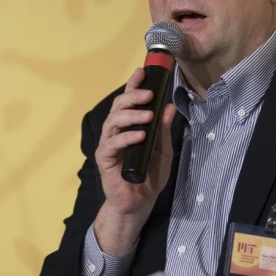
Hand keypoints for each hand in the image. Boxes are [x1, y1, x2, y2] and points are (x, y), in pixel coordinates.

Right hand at [94, 67, 175, 253]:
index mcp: (129, 126)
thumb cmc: (150, 176)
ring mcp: (108, 144)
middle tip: (149, 94)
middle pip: (118, 106)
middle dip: (133, 96)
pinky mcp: (105, 159)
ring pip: (113, 121)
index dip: (133, 84)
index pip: (129, 101)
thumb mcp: (163, 150)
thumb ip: (164, 129)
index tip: (142, 72)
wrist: (138, 203)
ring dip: (131, 115)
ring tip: (147, 115)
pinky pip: (112, 143)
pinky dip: (127, 137)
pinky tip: (140, 135)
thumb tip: (170, 106)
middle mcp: (116, 131)